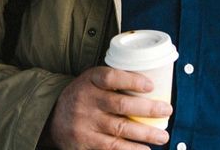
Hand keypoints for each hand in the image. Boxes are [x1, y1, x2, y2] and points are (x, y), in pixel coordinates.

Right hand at [45, 66, 171, 148]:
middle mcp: (86, 101)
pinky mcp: (84, 142)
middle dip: (148, 109)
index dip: (131, 81)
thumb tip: (152, 84)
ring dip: (144, 134)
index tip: (151, 86)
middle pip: (120, 105)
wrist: (52, 118)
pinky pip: (111, 148)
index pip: (110, 77)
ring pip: (119, 129)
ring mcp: (84, 123)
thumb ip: (114, 80)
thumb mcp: (91, 81)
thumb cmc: (83, 96)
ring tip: (162, 136)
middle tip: (167, 110)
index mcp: (89, 81)